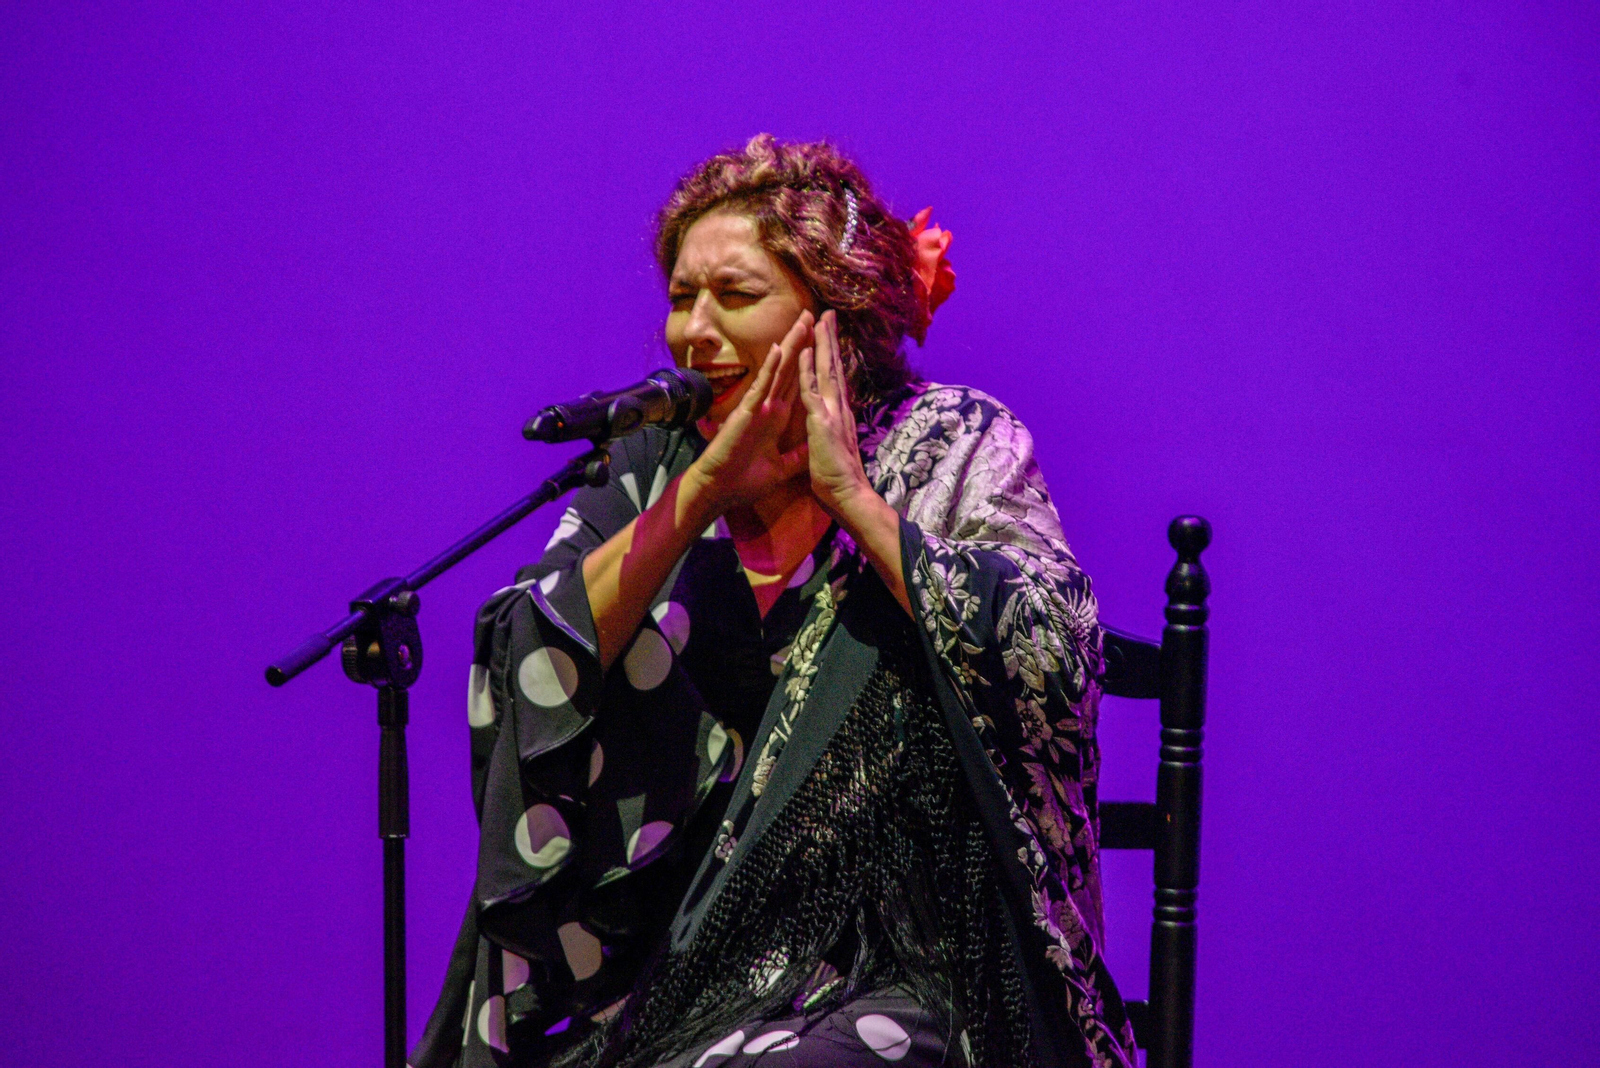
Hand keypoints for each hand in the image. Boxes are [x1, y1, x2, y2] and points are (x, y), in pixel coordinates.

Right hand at [684, 310, 812, 512]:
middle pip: (789, 368)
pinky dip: (770, 368)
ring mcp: (757, 407)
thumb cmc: (744, 481)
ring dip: (789, 345)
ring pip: (777, 370)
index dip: (808, 362)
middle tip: (811, 315)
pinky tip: (778, 349)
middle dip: (800, 342)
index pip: (797, 383)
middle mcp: (768, 407)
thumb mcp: (781, 468)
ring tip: (801, 321)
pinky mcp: (747, 413)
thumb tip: (813, 449)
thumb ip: (797, 456)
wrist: (720, 491)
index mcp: (777, 418)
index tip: (820, 341)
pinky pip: (761, 386)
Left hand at [797, 310, 875, 520]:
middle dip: (830, 340)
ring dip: (821, 345)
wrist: (848, 497)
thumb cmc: (838, 480)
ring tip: (820, 320)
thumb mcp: (832, 453)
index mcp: (839, 416)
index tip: (830, 338)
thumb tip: (832, 432)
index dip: (832, 358)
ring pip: (825, 371)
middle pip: (833, 367)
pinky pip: (811, 391)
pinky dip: (806, 371)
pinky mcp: (822, 422)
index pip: (835, 380)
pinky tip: (802, 352)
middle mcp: (839, 409)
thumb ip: (831, 437)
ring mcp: (832, 413)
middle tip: (829, 315)